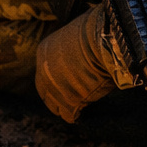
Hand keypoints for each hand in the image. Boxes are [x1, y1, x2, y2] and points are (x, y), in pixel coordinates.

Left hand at [34, 3, 124, 122]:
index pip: (46, 72)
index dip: (57, 79)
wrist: (103, 40)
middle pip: (45, 91)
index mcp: (44, 52)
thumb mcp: (74, 34)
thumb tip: (82, 46)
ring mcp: (54, 88)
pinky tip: (82, 115)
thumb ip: (72, 45)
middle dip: (57, 96)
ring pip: (55, 105)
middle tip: (70, 99)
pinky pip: (69, 114)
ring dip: (65, 106)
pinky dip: (75, 115)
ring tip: (78, 108)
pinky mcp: (68, 101)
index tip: (68, 82)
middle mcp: (43, 71)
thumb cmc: (96, 31)